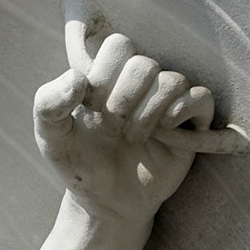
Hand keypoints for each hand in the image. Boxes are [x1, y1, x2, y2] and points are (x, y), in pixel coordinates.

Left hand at [31, 1, 215, 226]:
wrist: (106, 203)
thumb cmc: (79, 165)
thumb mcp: (52, 139)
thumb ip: (48, 106)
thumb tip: (76, 79)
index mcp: (109, 77)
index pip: (119, 46)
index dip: (104, 76)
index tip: (90, 108)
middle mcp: (141, 85)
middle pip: (145, 64)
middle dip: (124, 98)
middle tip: (112, 126)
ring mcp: (167, 102)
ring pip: (173, 80)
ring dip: (149, 112)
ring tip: (133, 138)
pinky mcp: (191, 123)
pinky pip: (201, 97)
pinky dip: (181, 112)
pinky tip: (164, 132)